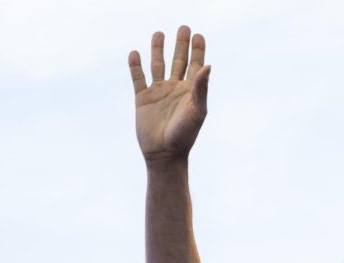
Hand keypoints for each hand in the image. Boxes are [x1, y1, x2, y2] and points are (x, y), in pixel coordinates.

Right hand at [129, 25, 210, 163]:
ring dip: (158, 50)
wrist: (164, 154)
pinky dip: (136, 66)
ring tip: (158, 34)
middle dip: (180, 44)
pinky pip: (138, 78)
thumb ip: (201, 88)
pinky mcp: (142, 99)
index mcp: (190, 91)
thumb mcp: (196, 111)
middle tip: (183, 28)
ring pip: (158, 65)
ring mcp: (158, 93)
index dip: (198, 50)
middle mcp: (175, 89)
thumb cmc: (184, 135)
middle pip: (178, 61)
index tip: (198, 35)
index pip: (196, 65)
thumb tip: (208, 65)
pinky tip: (135, 53)